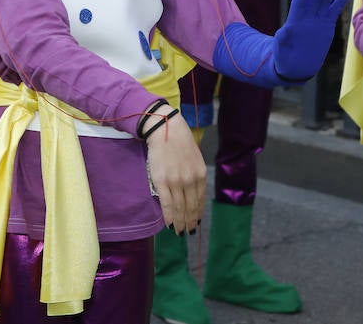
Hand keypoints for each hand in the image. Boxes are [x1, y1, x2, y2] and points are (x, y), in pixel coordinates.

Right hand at [143, 109, 205, 233]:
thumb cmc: (179, 142)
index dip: (197, 214)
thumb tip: (192, 193)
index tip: (195, 223)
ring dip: (180, 222)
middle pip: (190, 207)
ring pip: (179, 208)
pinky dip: (169, 216)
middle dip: (189, 222)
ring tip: (179, 231)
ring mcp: (176, 182)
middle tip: (188, 232)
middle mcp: (190, 180)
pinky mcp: (162, 181)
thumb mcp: (194, 159)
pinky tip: (169, 224)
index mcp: (200, 175)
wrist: (166, 129)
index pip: (200, 200)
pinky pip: (167, 203)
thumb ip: (194, 176)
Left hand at [274, 0, 352, 79]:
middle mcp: (306, 18)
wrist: (297, 67)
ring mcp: (317, 20)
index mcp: (294, 22)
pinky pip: (334, 10)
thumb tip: (284, 31)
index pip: (299, 3)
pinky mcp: (327, 24)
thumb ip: (282, 40)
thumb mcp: (281, 50)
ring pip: (324, 1)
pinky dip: (340, 0)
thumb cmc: (285, 59)